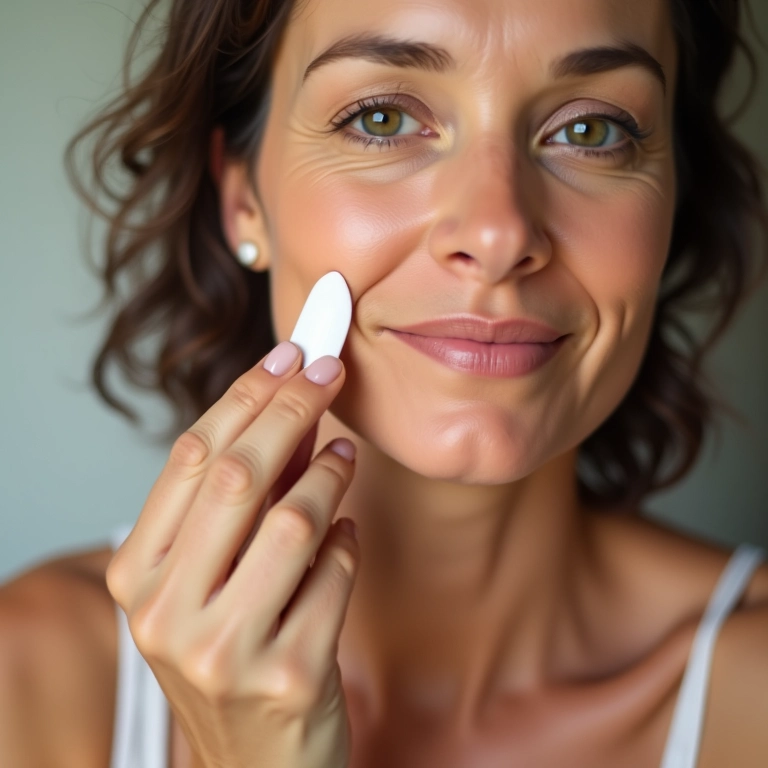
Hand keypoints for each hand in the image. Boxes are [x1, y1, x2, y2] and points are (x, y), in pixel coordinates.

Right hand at [106, 341, 358, 767]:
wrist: (256, 766)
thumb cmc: (230, 654)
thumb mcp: (207, 580)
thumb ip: (236, 502)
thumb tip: (288, 412)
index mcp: (136, 578)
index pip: (191, 457)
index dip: (247, 395)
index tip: (289, 355)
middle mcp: (166, 613)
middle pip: (238, 474)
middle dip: (292, 407)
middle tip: (329, 371)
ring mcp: (225, 650)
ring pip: (293, 520)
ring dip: (330, 472)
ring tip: (345, 453)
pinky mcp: (290, 674)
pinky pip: (336, 572)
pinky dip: (349, 539)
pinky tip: (345, 530)